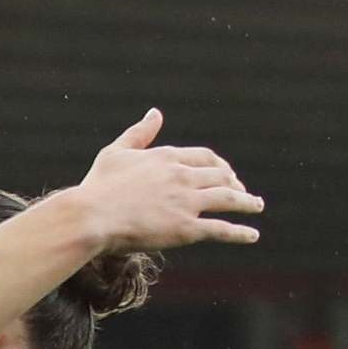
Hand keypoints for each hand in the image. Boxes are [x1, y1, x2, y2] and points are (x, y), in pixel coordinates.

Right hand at [72, 109, 262, 251]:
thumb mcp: (115, 152)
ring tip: (256, 206)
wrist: (90, 216)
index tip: (224, 173)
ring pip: (227, 199)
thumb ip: (139, 133)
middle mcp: (183, 176)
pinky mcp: (186, 228)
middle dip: (234, 183)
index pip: (203, 158)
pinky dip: (240, 233)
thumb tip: (155, 112)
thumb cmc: (96, 187)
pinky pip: (221, 229)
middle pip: (220, 176)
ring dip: (246, 202)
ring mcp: (187, 202)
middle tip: (242, 191)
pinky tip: (252, 236)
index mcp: (167, 157)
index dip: (218, 166)